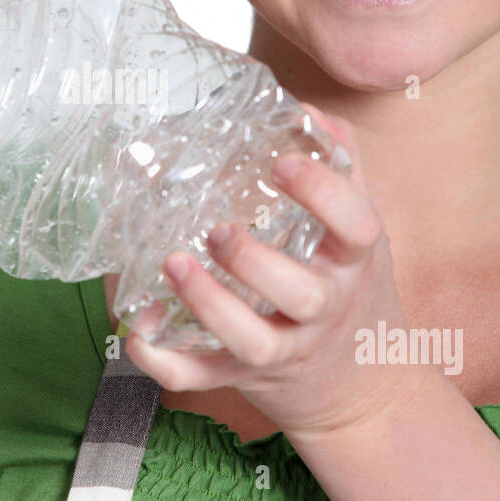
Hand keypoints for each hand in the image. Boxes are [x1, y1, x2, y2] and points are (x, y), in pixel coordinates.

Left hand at [124, 104, 419, 440]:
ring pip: (252, 343)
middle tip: (217, 228)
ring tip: (173, 263)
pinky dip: (165, 361)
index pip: (356, 228)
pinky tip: (137, 327)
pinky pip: (202, 378)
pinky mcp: (244, 378)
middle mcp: (324, 309)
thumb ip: (341, 168)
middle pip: (302, 294)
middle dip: (255, 262)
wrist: (362, 389)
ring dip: (209, 306)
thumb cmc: (351, 291)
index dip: (323, 194)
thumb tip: (306, 111)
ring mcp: (285, 350)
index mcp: (352, 262)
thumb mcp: (359, 234)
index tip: (282, 162)